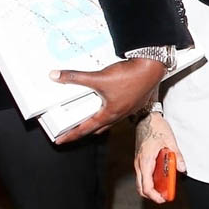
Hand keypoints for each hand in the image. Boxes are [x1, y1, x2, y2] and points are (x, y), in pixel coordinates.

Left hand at [50, 58, 166, 143]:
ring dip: (100, 121)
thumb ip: (75, 77)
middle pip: (99, 128)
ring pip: (111, 120)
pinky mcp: (136, 101)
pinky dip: (111, 110)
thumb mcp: (98, 77)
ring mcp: (130, 109)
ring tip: (90, 117)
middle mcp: (120, 114)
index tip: (61, 140)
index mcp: (110, 113)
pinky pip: (121, 111)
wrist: (152, 68)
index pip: (85, 129)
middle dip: (85, 131)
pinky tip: (110, 102)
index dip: (71, 135)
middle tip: (74, 131)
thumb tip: (56, 76)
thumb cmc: (130, 76)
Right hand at [134, 112, 185, 202]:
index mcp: (145, 161)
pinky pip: (143, 176)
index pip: (146, 186)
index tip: (164, 199)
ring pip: (141, 183)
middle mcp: (139, 164)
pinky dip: (150, 181)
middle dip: (152, 195)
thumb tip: (182, 168)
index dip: (155, 196)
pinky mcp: (140, 160)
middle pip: (141, 188)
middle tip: (165, 197)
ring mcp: (138, 162)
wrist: (146, 118)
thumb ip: (177, 156)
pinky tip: (161, 179)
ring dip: (151, 188)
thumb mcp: (170, 141)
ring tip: (164, 189)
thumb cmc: (156, 128)